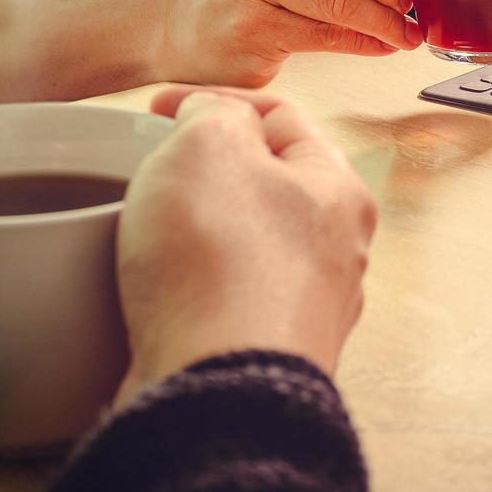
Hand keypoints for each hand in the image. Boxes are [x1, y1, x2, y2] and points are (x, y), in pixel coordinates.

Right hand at [114, 87, 376, 406]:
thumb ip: (213, 113)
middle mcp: (337, 252)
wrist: (214, 391)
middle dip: (208, 170)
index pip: (281, 117)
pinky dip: (191, 286)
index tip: (159, 108)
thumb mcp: (208, 146)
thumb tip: (212, 117)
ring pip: (246, 245)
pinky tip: (159, 290)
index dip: (213, 100)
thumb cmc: (220, 269)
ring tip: (151, 230)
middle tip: (158, 169)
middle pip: (266, 184)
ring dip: (198, 230)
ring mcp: (304, 309)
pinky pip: (224, 300)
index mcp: (339, 189)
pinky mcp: (265, 353)